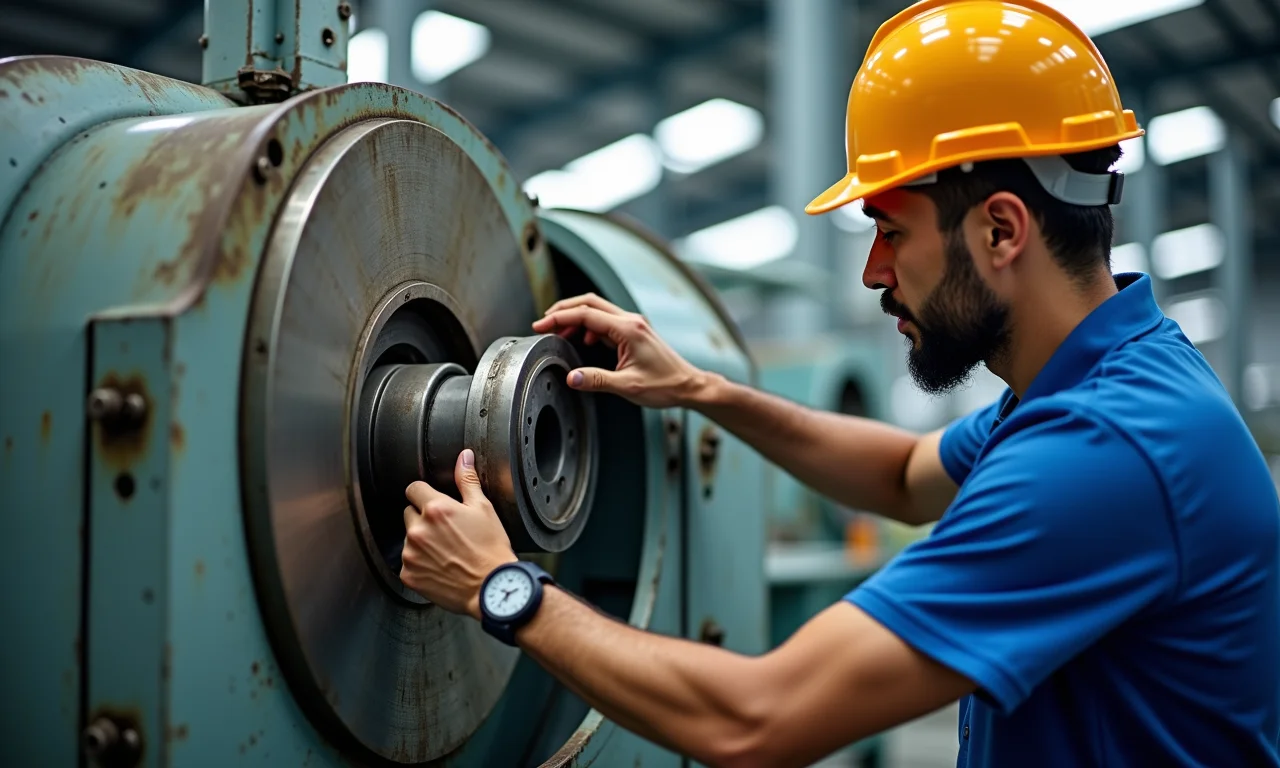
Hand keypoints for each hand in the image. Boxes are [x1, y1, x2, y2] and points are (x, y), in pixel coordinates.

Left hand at [400, 448, 516, 618]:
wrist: (491, 588)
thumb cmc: (491, 549)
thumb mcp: (483, 509)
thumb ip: (467, 480)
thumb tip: (464, 457)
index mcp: (436, 509)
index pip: (413, 489)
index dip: (424, 494)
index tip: (434, 504)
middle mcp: (418, 530)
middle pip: (408, 513)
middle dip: (423, 519)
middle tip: (446, 531)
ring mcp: (411, 554)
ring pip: (408, 539)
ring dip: (421, 542)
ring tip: (445, 551)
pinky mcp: (408, 575)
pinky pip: (407, 563)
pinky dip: (419, 564)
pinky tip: (439, 566)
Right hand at [531, 293, 710, 408]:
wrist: (688, 386)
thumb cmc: (665, 385)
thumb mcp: (628, 386)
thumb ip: (597, 380)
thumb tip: (571, 378)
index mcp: (628, 329)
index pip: (586, 315)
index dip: (559, 318)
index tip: (540, 326)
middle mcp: (631, 321)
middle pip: (590, 303)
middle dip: (564, 310)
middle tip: (544, 322)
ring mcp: (633, 325)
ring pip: (597, 310)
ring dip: (576, 317)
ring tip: (558, 332)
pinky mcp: (634, 332)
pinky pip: (606, 321)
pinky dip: (589, 326)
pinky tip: (583, 341)